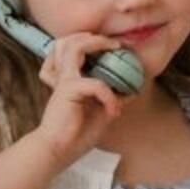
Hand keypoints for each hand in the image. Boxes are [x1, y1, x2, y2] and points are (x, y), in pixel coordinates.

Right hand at [35, 33, 128, 168]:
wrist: (57, 152)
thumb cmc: (75, 136)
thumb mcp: (101, 114)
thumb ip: (113, 99)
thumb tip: (131, 89)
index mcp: (68, 80)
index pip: (72, 50)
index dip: (92, 43)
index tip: (115, 48)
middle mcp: (63, 76)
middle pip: (67, 41)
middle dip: (92, 37)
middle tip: (114, 44)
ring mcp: (64, 81)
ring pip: (75, 47)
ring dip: (97, 44)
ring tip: (113, 50)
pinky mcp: (68, 90)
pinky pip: (96, 84)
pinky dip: (110, 95)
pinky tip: (114, 111)